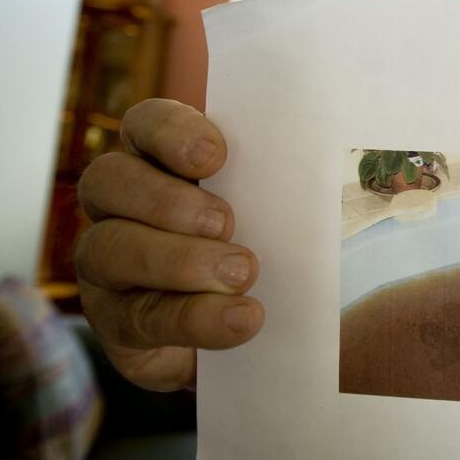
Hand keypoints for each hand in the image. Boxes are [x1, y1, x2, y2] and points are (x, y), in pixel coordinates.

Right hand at [76, 99, 262, 390]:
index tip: (215, 155)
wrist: (254, 337)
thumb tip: (353, 146)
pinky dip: (195, 318)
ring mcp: (107, 266)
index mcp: (157, 160)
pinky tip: (241, 318)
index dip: (170, 132)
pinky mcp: (117, 323)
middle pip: (107, 179)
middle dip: (166, 200)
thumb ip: (286, 177)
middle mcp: (119, 206)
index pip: (143, 123)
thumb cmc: (267, 245)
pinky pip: (139, 317)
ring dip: (178, 261)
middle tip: (227, 222)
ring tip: (241, 272)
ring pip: (108, 249)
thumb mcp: (276, 206)